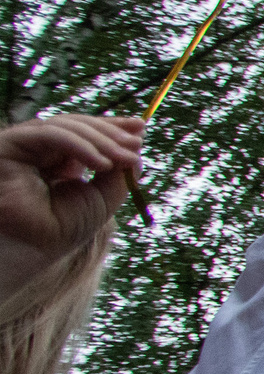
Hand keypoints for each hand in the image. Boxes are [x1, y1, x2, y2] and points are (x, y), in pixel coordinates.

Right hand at [0, 114, 143, 268]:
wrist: (28, 248)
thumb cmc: (60, 229)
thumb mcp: (103, 197)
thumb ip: (120, 172)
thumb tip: (136, 145)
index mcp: (59, 160)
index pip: (86, 134)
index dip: (112, 128)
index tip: (140, 126)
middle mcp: (39, 149)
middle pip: (76, 125)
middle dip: (110, 133)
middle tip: (136, 143)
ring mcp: (23, 145)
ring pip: (64, 126)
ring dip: (99, 140)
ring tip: (123, 159)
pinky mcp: (8, 143)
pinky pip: (48, 134)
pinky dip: (79, 144)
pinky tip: (100, 163)